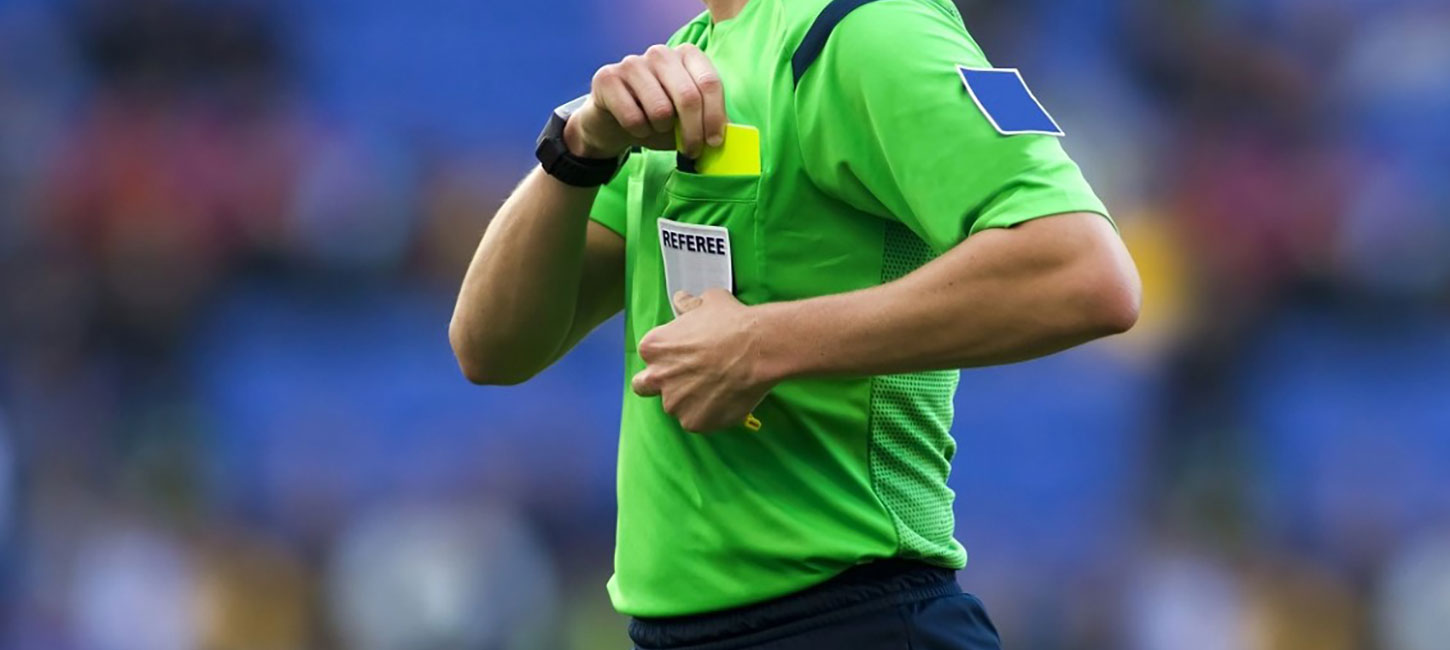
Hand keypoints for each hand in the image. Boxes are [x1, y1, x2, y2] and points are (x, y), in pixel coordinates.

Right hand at [565, 44, 726, 159]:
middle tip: (691, 151)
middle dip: (693, 132)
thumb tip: (731, 133)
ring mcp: (632, 62)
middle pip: (688, 97)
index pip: (710, 83)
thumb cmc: (656, 119)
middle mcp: (661, 53)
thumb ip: (708, 120)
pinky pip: (633, 117)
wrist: (612, 123)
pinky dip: (639, 132)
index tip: (714, 142)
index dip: (715, 117)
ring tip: (656, 128)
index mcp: (687, 55)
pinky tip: (635, 126)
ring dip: (661, 130)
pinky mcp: (607, 78)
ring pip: (660, 109)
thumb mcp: (687, 120)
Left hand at [632, 290, 771, 432]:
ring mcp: (675, 403)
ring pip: (677, 406)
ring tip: (717, 387)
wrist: (759, 348)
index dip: (667, 356)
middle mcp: (658, 377)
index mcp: (654, 347)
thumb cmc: (732, 322)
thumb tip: (681, 300)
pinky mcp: (694, 422)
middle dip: (660, 383)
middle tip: (686, 378)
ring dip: (690, 400)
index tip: (684, 355)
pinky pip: (699, 421)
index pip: (649, 356)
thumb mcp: (707, 301)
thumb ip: (688, 305)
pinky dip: (710, 414)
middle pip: (645, 386)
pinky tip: (727, 398)